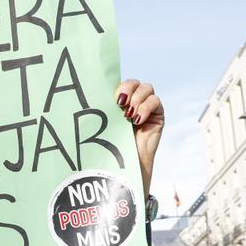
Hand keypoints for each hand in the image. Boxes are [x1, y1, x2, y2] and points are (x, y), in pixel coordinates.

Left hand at [115, 80, 162, 195]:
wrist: (126, 163)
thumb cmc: (111, 145)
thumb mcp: (105, 123)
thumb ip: (104, 109)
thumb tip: (88, 96)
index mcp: (119, 101)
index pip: (121, 84)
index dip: (119, 87)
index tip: (113, 99)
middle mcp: (134, 101)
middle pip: (135, 83)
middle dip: (128, 90)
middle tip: (120, 104)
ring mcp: (147, 106)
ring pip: (147, 88)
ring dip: (137, 99)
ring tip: (128, 116)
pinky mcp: (157, 114)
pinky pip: (156, 101)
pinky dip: (146, 108)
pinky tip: (137, 120)